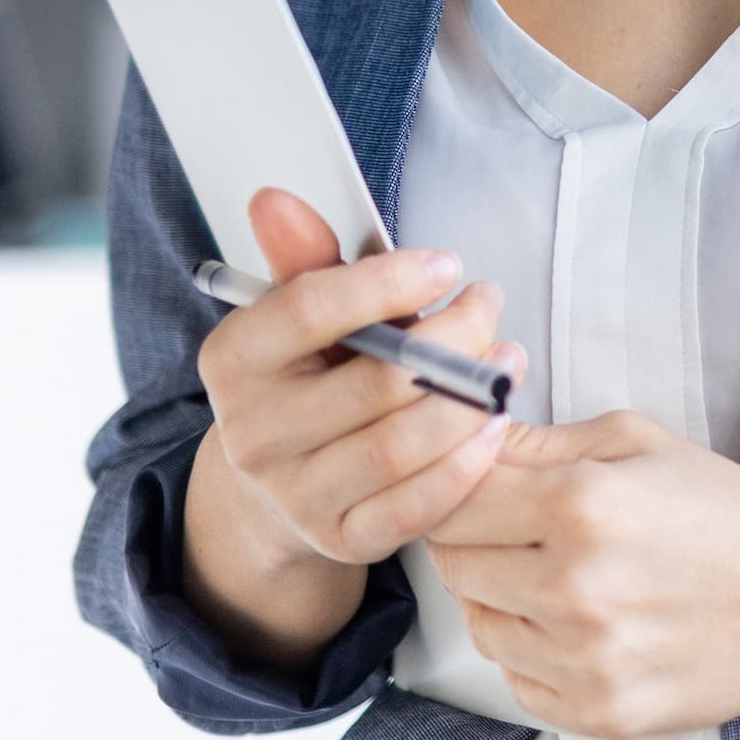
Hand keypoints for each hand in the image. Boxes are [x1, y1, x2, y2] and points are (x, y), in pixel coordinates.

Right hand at [179, 189, 524, 665]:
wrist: (283, 482)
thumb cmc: (311, 375)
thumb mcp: (301, 311)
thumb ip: (304, 258)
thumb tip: (275, 199)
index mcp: (233, 361)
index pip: (310, 310)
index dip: (387, 282)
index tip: (447, 263)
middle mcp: (252, 435)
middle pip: (377, 380)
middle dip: (455, 337)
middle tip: (490, 306)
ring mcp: (295, 496)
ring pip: (403, 445)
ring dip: (472, 399)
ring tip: (506, 362)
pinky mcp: (342, 540)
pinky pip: (417, 505)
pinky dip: (467, 464)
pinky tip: (494, 426)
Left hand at [423, 412, 739, 739]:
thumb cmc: (727, 511)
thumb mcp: (641, 443)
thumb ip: (546, 442)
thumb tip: (471, 439)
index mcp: (578, 507)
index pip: (452, 501)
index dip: (455, 489)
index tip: (475, 488)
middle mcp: (571, 589)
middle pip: (455, 567)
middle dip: (475, 542)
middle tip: (520, 532)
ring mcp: (583, 660)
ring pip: (481, 629)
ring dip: (502, 601)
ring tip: (559, 579)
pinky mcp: (598, 713)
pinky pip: (518, 683)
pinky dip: (534, 654)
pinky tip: (582, 627)